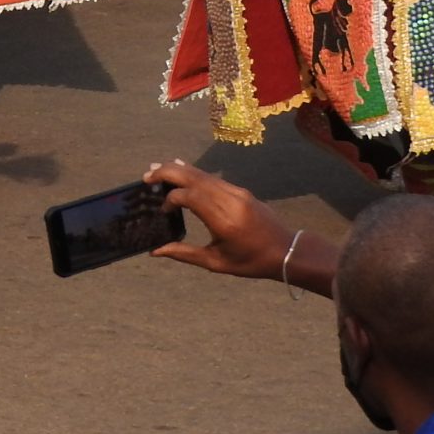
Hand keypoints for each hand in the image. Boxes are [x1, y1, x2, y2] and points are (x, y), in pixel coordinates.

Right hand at [141, 160, 300, 278]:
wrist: (285, 250)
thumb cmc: (250, 261)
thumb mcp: (216, 263)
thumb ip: (184, 254)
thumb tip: (155, 251)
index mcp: (223, 220)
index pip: (189, 197)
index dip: (171, 199)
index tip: (162, 210)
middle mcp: (229, 200)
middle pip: (193, 177)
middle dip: (168, 172)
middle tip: (147, 175)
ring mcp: (236, 192)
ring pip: (202, 174)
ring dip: (178, 170)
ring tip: (157, 170)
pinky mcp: (240, 190)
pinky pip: (212, 177)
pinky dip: (194, 173)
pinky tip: (181, 170)